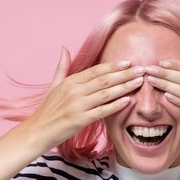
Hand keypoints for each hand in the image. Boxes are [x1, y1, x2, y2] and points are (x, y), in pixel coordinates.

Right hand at [26, 47, 145, 147]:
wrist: (37, 132)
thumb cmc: (47, 110)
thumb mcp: (53, 86)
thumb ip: (62, 67)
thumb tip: (64, 48)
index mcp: (70, 82)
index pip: (96, 71)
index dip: (113, 66)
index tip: (128, 62)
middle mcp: (74, 91)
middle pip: (104, 80)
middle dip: (124, 74)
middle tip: (141, 70)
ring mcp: (77, 106)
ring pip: (105, 93)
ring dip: (124, 87)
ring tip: (139, 82)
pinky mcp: (80, 120)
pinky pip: (102, 111)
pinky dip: (115, 105)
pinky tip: (128, 100)